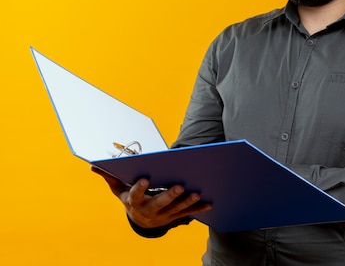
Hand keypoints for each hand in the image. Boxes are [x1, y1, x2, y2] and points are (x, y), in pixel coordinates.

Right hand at [91, 166, 211, 228]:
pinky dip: (198, 209)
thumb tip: (93, 165)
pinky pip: (187, 214)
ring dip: (187, 202)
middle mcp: (149, 211)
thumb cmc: (130, 198)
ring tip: (196, 193)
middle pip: (159, 203)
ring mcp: (163, 216)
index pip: (135, 196)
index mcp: (135, 202)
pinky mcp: (174, 217)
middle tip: (180, 186)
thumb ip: (110, 177)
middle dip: (170, 195)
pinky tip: (209, 203)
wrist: (140, 222)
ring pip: (176, 209)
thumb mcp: (119, 190)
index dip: (139, 188)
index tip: (145, 179)